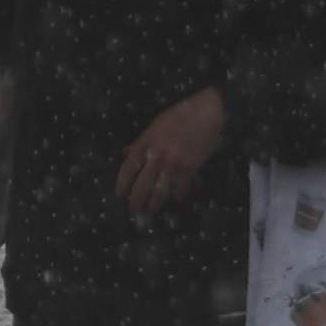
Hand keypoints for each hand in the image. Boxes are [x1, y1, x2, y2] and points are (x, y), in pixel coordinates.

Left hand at [116, 87, 227, 218]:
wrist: (205, 113)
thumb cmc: (178, 116)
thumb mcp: (154, 126)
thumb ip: (139, 142)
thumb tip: (125, 152)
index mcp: (145, 144)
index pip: (128, 168)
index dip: (122, 183)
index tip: (120, 194)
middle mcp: (156, 156)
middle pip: (141, 185)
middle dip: (136, 202)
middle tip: (133, 212)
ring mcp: (173, 164)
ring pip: (159, 191)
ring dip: (154, 204)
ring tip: (151, 211)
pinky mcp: (189, 168)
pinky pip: (181, 188)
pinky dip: (178, 195)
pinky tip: (176, 199)